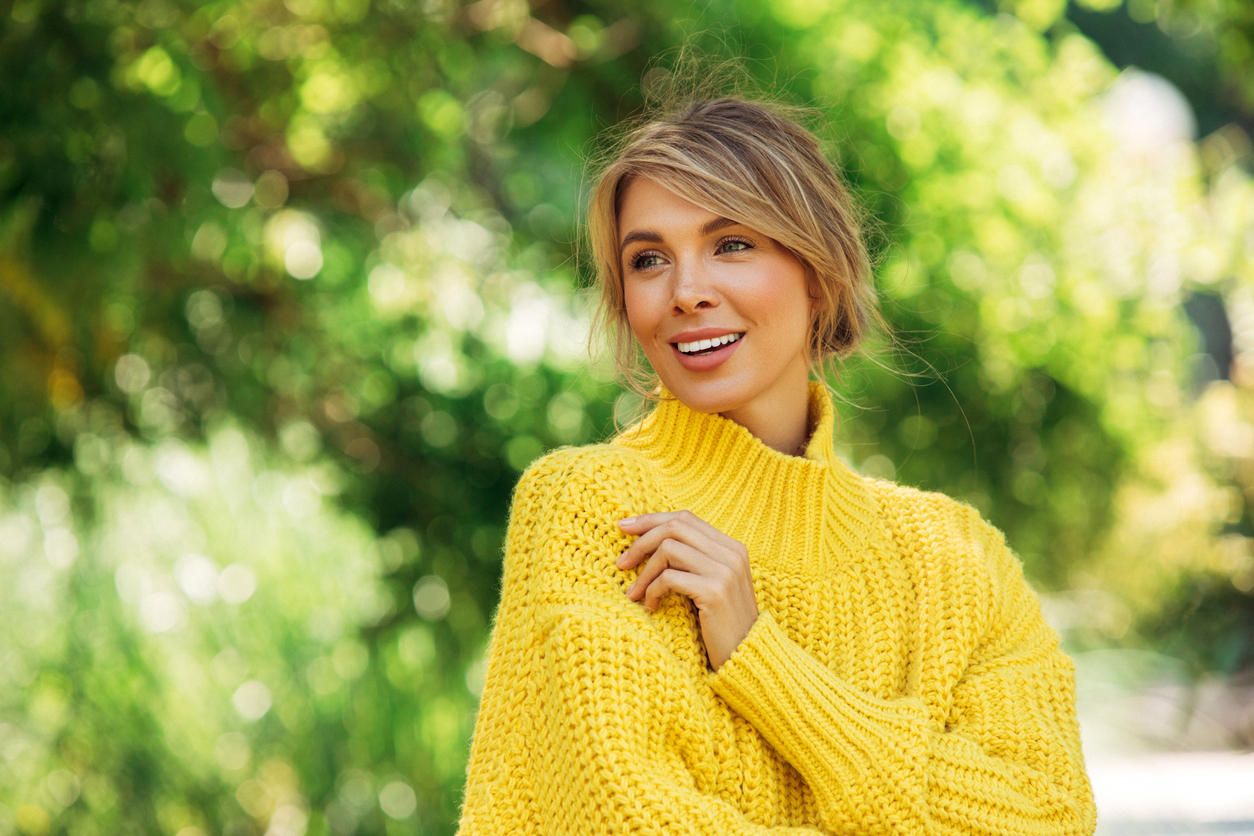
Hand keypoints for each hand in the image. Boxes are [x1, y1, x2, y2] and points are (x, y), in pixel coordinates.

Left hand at [615, 510, 758, 671]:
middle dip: (641, 542)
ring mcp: (724, 571)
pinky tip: (651, 606)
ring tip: (634, 592)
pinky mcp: (714, 592)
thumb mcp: (711, 585)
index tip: (625, 528)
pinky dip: (652, 590)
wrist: (747, 656)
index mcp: (731, 547)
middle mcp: (730, 553)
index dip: (651, 520)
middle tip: (621, 563)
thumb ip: (693, 561)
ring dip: (644, 572)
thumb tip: (650, 542)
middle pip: (674, 527)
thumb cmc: (722, 624)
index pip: (685, 518)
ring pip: (668, 549)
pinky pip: (669, 578)